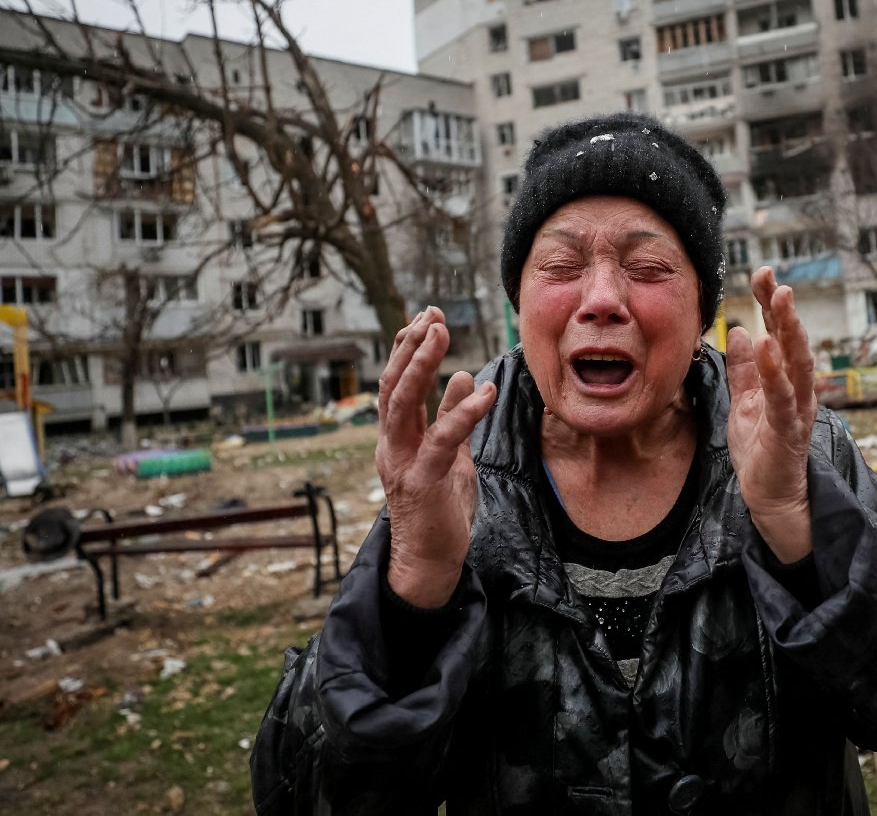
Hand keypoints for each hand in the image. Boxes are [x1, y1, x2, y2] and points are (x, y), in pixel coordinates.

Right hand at [375, 306, 496, 606]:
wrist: (430, 560)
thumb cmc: (440, 508)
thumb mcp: (451, 454)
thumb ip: (452, 416)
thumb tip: (462, 376)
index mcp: (397, 436)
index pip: (395, 383)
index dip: (408, 348)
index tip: (427, 317)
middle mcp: (392, 444)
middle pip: (391, 385)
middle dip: (410, 346)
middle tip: (431, 315)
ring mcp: (403, 462)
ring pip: (402, 404)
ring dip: (420, 365)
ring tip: (440, 335)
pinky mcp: (424, 481)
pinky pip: (442, 439)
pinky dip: (463, 412)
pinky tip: (485, 392)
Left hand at [726, 267, 817, 562]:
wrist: (770, 496)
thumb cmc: (760, 449)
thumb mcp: (745, 401)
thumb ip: (744, 369)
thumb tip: (738, 330)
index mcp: (785, 380)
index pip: (780, 333)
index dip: (772, 304)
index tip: (763, 273)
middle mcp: (798, 389)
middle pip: (794, 341)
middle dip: (784, 308)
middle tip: (774, 278)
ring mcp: (796, 410)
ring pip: (798, 363)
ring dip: (789, 330)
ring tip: (780, 301)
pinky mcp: (787, 431)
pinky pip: (782, 398)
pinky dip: (775, 372)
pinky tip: (766, 347)